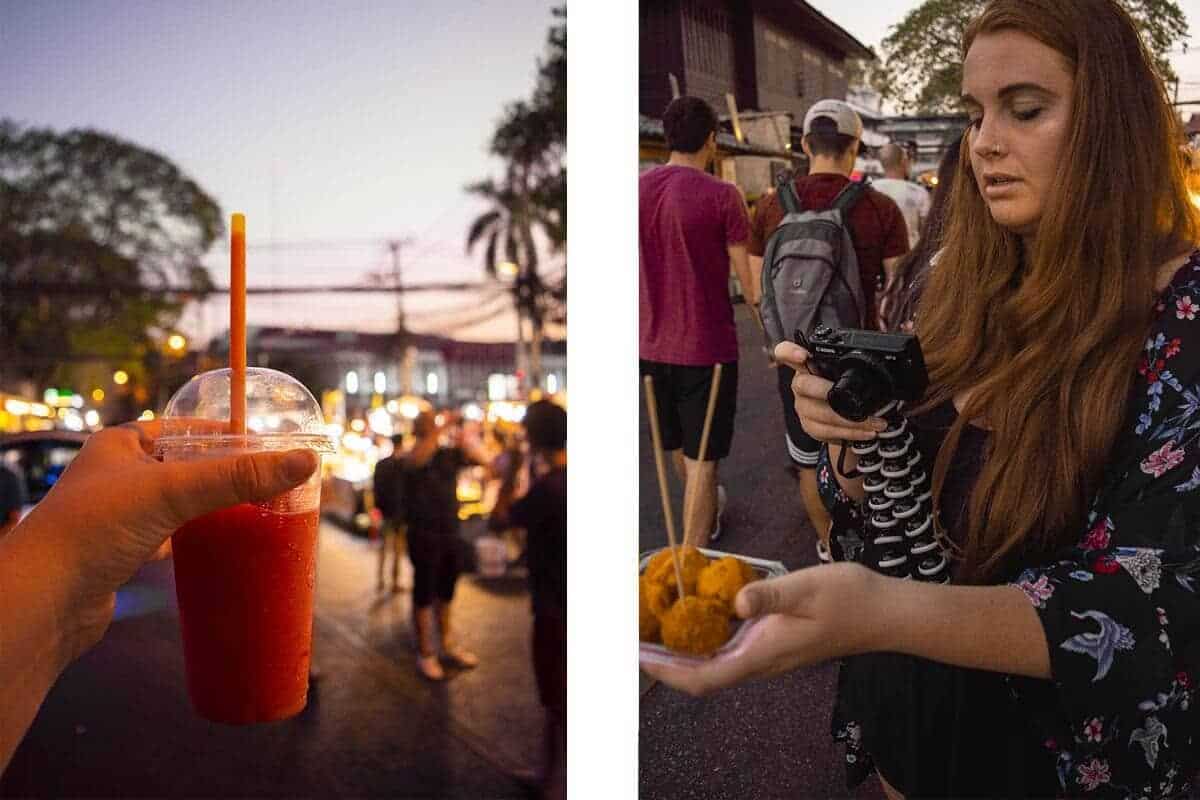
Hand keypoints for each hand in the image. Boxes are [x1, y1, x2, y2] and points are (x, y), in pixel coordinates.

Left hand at [17, 421, 318, 659]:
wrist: (43, 601)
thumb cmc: (95, 529)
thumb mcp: (172, 491)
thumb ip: (238, 477)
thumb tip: (306, 460)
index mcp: (119, 445)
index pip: (182, 429)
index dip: (222, 434)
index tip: (263, 443)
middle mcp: (116, 477)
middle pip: (184, 468)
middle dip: (224, 474)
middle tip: (268, 480)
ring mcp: (117, 518)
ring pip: (178, 506)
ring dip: (211, 508)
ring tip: (254, 510)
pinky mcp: (121, 555)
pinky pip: (169, 538)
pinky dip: (195, 539)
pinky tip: (219, 544)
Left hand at [641, 563, 881, 695]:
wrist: (885, 614)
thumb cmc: (848, 599)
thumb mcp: (807, 588)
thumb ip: (770, 595)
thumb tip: (737, 602)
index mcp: (763, 653)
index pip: (704, 678)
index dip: (667, 672)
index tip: (638, 656)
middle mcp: (760, 661)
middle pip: (702, 675)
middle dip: (665, 661)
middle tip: (634, 636)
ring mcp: (767, 655)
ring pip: (714, 663)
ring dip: (681, 651)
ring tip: (653, 626)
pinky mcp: (773, 644)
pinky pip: (729, 649)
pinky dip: (704, 638)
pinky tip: (694, 614)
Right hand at [772, 342, 886, 442]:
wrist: (841, 417)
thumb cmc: (843, 387)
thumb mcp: (846, 371)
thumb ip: (855, 359)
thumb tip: (890, 340)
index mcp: (806, 365)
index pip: (785, 352)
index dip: (790, 352)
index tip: (803, 355)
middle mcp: (800, 385)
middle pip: (804, 385)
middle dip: (826, 391)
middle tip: (848, 397)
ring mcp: (803, 407)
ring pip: (820, 413)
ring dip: (851, 420)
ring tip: (877, 422)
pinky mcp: (810, 427)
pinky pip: (827, 432)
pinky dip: (851, 433)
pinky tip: (867, 432)